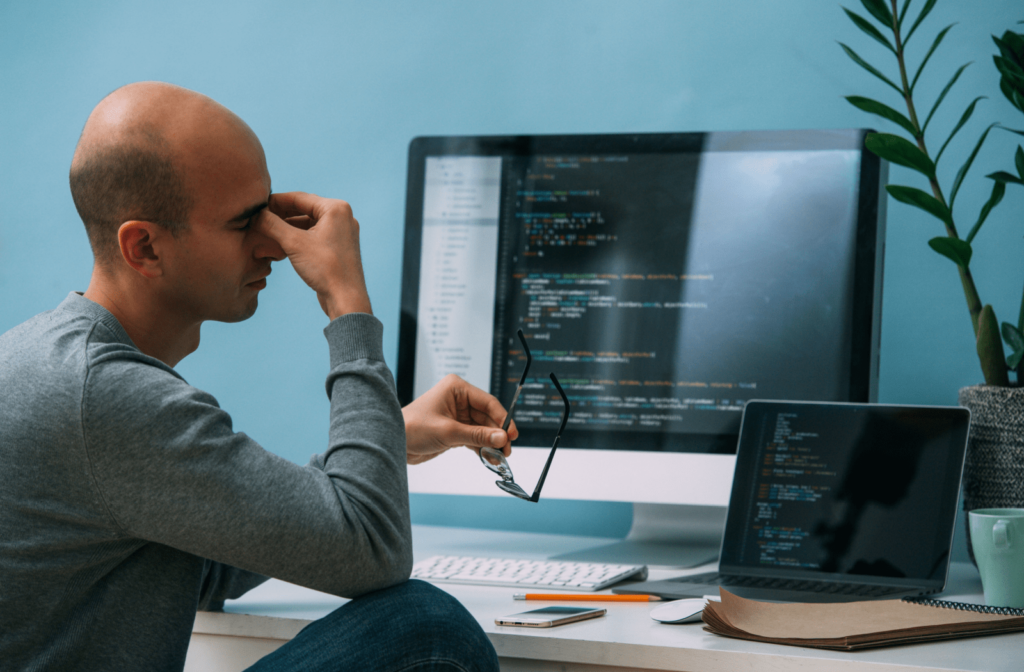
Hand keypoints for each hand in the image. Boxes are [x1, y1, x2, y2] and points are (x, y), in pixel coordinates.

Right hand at [253, 192, 371, 318]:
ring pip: (308, 224)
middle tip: (259, 219)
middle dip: (281, 214)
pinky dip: (298, 237)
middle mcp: (342, 217)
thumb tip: (255, 214)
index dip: (275, 201)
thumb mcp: (293, 243)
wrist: (345, 298)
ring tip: (267, 231)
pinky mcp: (338, 247)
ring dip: (288, 227)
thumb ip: (272, 225)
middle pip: (304, 209)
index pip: (299, 198)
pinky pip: (314, 236)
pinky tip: (281, 244)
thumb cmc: (325, 269)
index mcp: (335, 208)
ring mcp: (342, 233)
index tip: (257, 205)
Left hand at [402, 374, 518, 464]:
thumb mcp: (448, 432)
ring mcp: (457, 415)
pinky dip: (482, 447)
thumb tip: (501, 437)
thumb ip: (477, 435)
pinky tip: (489, 456)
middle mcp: (459, 399)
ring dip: (491, 442)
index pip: (487, 402)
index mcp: (457, 388)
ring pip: (483, 428)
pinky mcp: (455, 429)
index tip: (512, 433)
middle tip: (507, 449)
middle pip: (488, 416)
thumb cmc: (412, 428)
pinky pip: (474, 437)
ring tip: (500, 456)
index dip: (502, 418)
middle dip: (497, 433)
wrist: (392, 442)